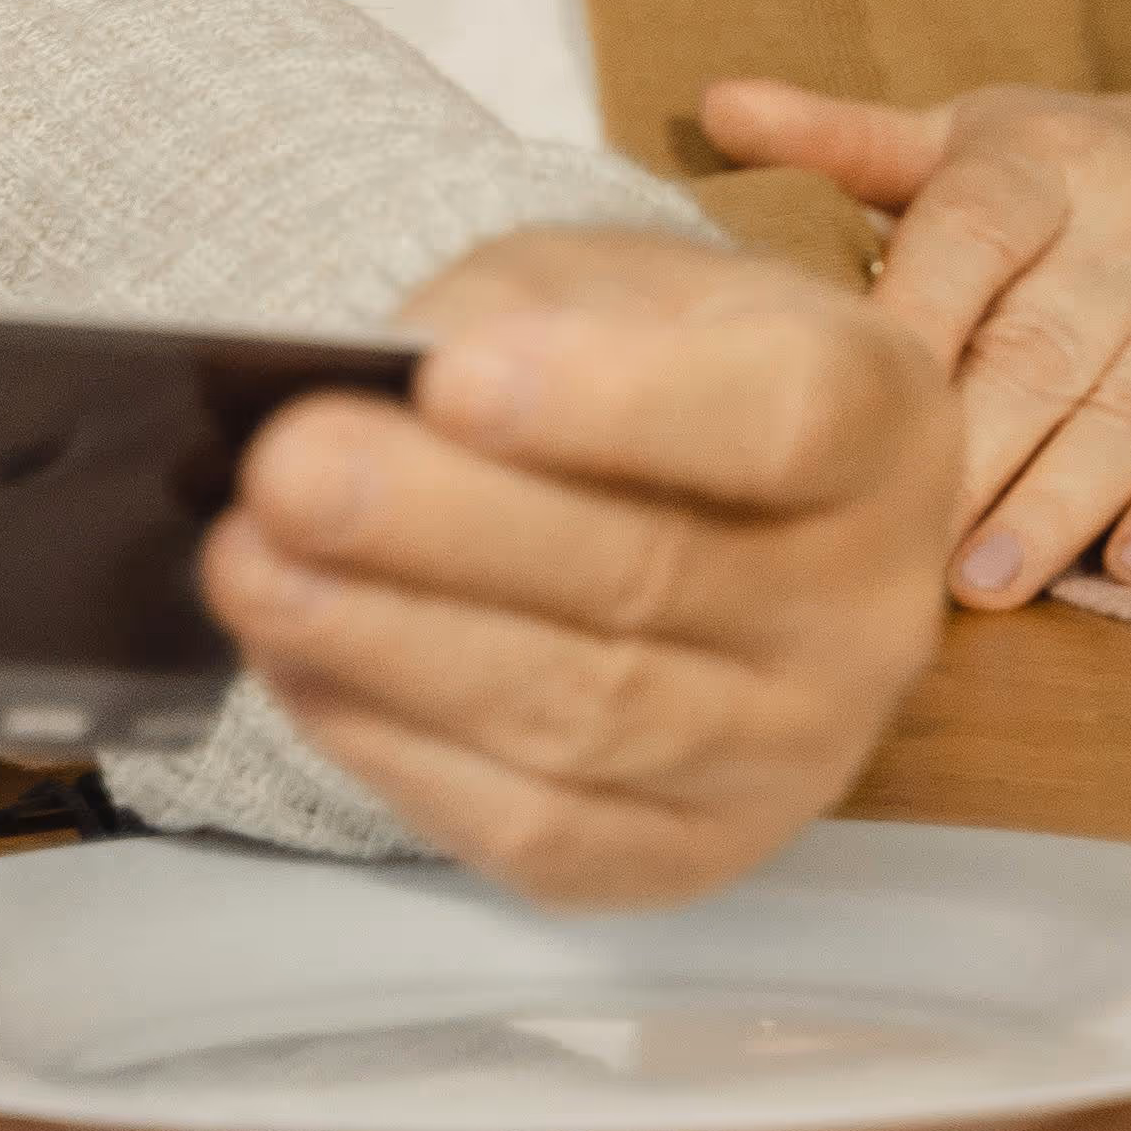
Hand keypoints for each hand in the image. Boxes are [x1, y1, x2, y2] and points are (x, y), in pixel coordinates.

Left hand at [202, 227, 952, 905]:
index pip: (783, 418)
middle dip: (441, 526)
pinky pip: (544, 829)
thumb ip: (510, 310)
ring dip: (391, 643)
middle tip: (285, 470)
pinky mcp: (694, 852)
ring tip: (249, 566)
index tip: (451, 378)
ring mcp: (796, 751)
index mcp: (881, 420)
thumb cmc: (640, 362)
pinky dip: (400, 749)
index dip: (614, 403)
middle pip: (654, 577)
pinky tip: (297, 665)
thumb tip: (389, 382)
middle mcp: (866, 605)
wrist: (691, 492)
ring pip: (586, 717)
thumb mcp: (598, 278)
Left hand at [704, 76, 1130, 606]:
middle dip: (971, 445)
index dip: (910, 311)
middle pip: (1045, 341)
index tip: (844, 395)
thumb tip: (717, 107)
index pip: (969, 229)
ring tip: (988, 576)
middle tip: (894, 534)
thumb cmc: (1081, 184)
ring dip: (1065, 496)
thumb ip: (850, 143)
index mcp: (1047, 162)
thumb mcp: (971, 143)